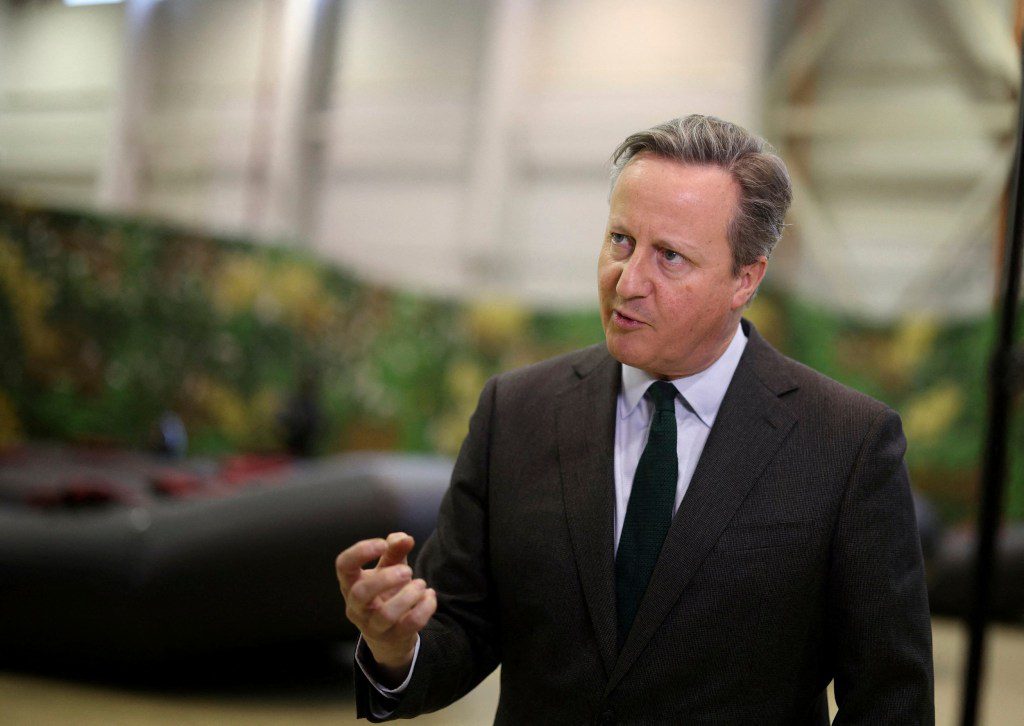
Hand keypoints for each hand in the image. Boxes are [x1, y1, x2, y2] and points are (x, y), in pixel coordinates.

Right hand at [336, 532, 436, 684]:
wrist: (391, 633)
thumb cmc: (386, 592)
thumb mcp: (388, 568)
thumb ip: (394, 550)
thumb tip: (405, 539)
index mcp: (351, 583)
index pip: (343, 565)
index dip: (360, 551)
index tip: (382, 543)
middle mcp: (356, 606)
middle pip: (360, 593)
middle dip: (386, 579)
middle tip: (407, 571)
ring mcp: (373, 625)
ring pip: (386, 614)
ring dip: (409, 595)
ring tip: (422, 584)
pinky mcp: (393, 637)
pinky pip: (409, 625)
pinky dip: (425, 608)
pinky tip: (430, 596)